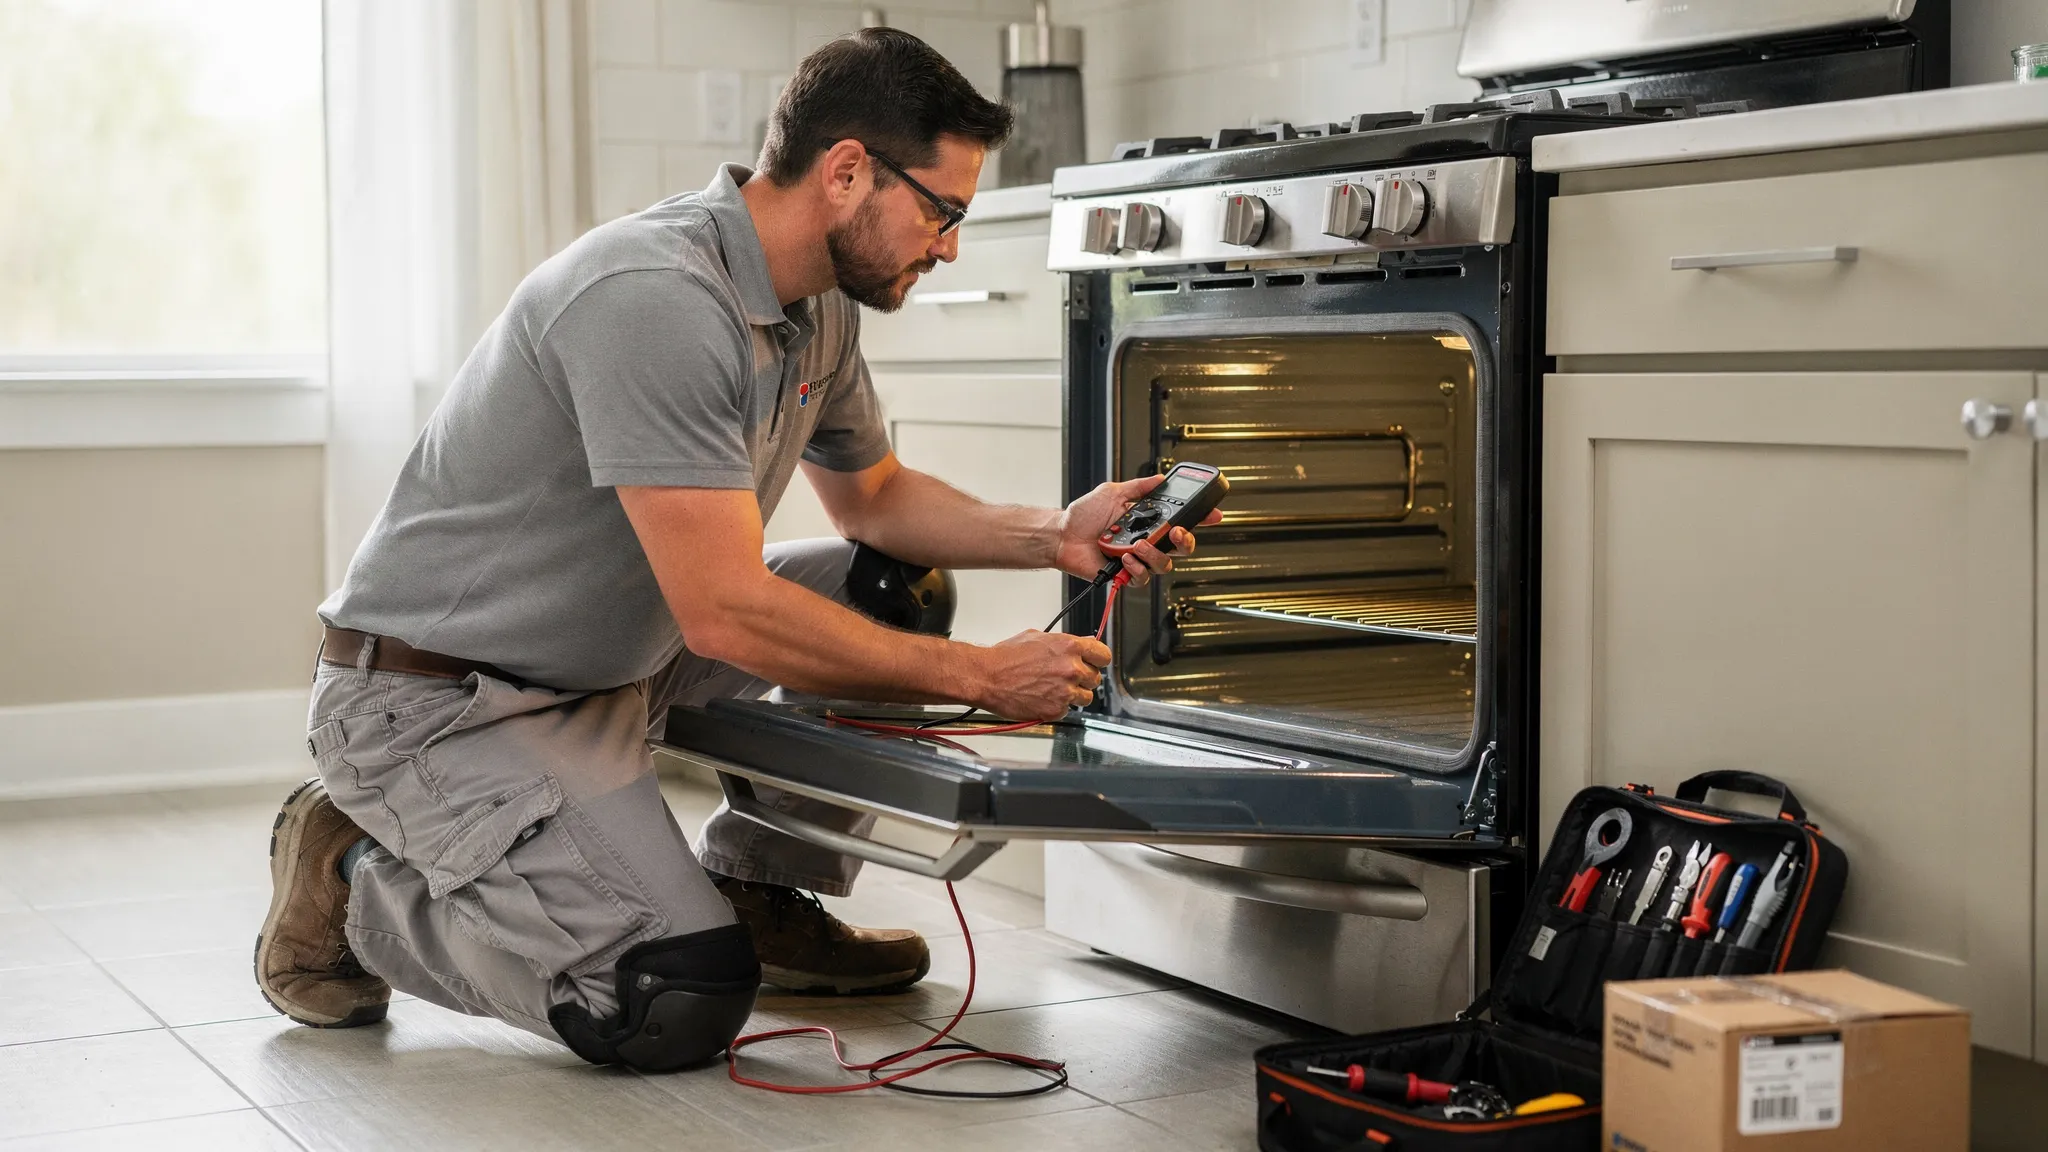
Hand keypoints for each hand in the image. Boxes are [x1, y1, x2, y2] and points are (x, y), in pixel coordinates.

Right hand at [970, 631, 1112, 720]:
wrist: (987, 677)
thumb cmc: (1006, 657)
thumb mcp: (1038, 637)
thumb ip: (1064, 643)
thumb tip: (1081, 645)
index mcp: (1069, 647)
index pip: (1103, 655)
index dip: (1099, 660)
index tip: (1096, 663)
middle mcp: (1071, 668)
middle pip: (1095, 678)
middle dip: (1083, 678)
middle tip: (1066, 678)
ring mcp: (1065, 691)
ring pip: (1085, 697)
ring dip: (1073, 695)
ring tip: (1053, 690)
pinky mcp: (1056, 710)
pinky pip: (1067, 710)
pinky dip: (1057, 706)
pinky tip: (1042, 698)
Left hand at [1049, 475, 1222, 584]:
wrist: (1062, 534)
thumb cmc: (1083, 515)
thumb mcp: (1113, 493)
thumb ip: (1138, 487)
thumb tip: (1159, 478)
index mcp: (1149, 521)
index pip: (1181, 521)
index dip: (1200, 518)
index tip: (1212, 514)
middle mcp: (1148, 541)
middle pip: (1182, 547)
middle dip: (1186, 541)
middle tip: (1176, 532)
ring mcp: (1138, 559)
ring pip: (1165, 564)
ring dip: (1156, 554)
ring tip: (1139, 544)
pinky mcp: (1125, 575)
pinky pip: (1142, 577)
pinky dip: (1137, 567)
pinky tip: (1126, 558)